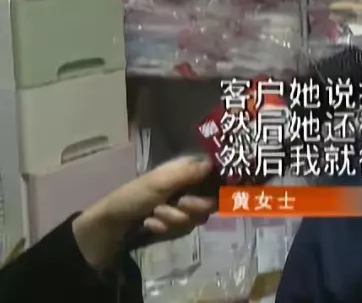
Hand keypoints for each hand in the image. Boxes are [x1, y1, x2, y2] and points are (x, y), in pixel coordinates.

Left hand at [72, 156, 217, 270]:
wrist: (111, 225)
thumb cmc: (134, 196)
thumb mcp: (160, 182)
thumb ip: (189, 173)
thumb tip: (214, 162)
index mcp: (187, 169)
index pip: (217, 175)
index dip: (220, 186)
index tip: (216, 195)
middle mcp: (190, 186)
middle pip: (212, 201)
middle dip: (192, 208)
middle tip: (178, 204)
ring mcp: (184, 206)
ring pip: (198, 218)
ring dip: (173, 219)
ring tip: (153, 216)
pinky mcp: (177, 223)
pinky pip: (184, 229)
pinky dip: (165, 228)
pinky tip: (150, 225)